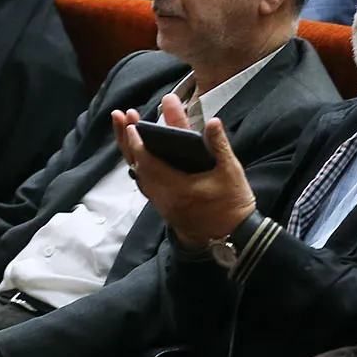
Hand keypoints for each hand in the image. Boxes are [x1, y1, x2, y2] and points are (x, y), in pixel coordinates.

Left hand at [111, 98, 255, 249]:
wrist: (234, 235)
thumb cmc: (233, 203)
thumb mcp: (231, 171)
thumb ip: (219, 145)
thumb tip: (213, 122)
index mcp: (179, 188)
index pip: (149, 163)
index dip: (137, 143)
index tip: (131, 126)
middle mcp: (166, 198)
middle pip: (138, 168)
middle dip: (129, 143)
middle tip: (123, 121)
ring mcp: (164, 205)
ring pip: (140, 178)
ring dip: (133, 156)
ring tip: (128, 135)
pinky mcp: (166, 209)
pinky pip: (146, 187)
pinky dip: (141, 170)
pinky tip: (141, 160)